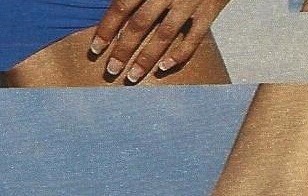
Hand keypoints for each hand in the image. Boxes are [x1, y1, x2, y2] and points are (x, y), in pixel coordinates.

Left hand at [89, 0, 229, 82]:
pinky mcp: (211, 9)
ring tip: (133, 77)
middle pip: (139, 24)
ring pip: (164, 35)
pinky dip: (180, 55)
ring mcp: (190, 2)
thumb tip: (115, 3)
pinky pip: (195, 37)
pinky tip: (164, 68)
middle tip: (112, 70)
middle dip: (123, 49)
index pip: (122, 6)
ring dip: (146, 58)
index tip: (96, 49)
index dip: (107, 28)